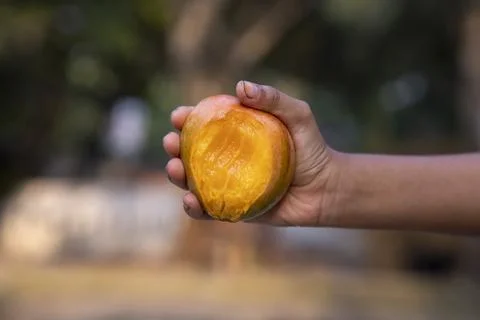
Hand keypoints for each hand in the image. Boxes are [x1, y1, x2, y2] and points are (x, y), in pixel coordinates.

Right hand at [163, 81, 341, 225]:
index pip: (205, 125)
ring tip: (175, 169)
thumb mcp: (298, 115)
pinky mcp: (234, 209)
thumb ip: (274, 99)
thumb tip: (240, 86)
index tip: (178, 116)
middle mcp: (228, 159)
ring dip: (177, 175)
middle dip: (173, 146)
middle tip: (171, 143)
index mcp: (237, 135)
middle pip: (191, 152)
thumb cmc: (312, 148)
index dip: (186, 119)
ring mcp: (228, 185)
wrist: (326, 188)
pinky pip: (209, 210)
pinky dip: (195, 208)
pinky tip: (190, 201)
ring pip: (193, 181)